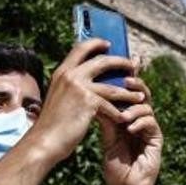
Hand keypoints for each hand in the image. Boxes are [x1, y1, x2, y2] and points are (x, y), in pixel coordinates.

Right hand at [28, 39, 142, 163]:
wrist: (44, 140)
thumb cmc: (52, 124)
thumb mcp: (59, 97)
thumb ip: (72, 86)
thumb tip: (91, 81)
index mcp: (62, 72)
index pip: (81, 48)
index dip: (96, 43)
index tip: (108, 44)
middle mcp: (70, 75)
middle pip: (102, 61)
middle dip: (122, 62)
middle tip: (134, 66)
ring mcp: (79, 87)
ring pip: (113, 86)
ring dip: (129, 92)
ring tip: (141, 96)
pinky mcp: (88, 102)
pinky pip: (110, 105)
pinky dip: (119, 113)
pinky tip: (125, 119)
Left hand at [100, 76, 162, 184]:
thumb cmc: (115, 165)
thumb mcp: (107, 138)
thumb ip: (107, 118)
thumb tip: (97, 94)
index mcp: (127, 118)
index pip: (128, 94)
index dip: (127, 79)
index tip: (122, 66)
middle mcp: (140, 120)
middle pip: (142, 95)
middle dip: (136, 84)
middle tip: (126, 79)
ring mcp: (149, 129)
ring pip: (146, 107)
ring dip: (134, 109)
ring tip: (122, 116)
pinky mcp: (157, 139)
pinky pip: (151, 123)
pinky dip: (140, 122)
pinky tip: (129, 129)